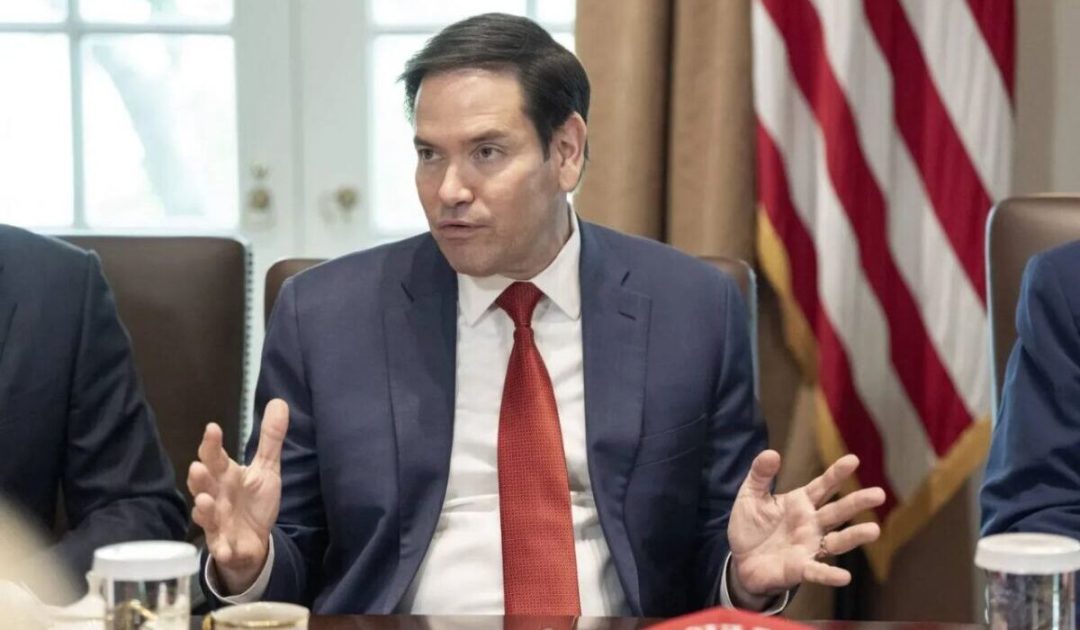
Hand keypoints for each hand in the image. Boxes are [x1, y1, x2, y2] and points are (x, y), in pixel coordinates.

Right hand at [187, 399, 288, 594]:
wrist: (254, 541)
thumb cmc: (253, 501)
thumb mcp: (266, 468)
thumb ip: (270, 438)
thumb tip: (279, 402)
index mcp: (225, 476)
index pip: (215, 457)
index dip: (212, 444)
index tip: (213, 429)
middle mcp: (216, 497)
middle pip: (203, 485)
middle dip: (199, 477)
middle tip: (198, 466)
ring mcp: (217, 522)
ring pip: (205, 516)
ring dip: (203, 510)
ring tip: (204, 501)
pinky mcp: (224, 546)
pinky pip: (221, 548)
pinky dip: (222, 548)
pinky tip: (224, 548)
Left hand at [727, 450, 884, 600]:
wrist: (740, 560)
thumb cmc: (750, 526)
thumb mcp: (750, 495)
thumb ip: (760, 474)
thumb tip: (771, 453)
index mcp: (800, 503)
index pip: (823, 486)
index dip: (836, 473)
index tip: (853, 460)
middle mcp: (811, 524)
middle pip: (838, 511)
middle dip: (857, 502)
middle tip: (879, 494)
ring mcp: (808, 546)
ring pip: (837, 541)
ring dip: (854, 536)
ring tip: (874, 531)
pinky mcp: (800, 568)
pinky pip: (817, 571)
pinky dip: (830, 574)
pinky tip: (844, 576)